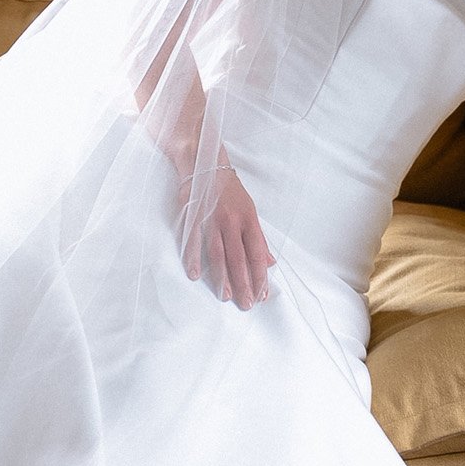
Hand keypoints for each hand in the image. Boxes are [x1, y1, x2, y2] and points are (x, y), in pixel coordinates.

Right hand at [181, 165, 275, 308]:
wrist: (205, 161)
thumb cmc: (229, 190)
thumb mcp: (249, 211)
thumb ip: (258, 238)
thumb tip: (270, 263)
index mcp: (248, 219)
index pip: (257, 252)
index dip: (260, 275)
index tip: (263, 294)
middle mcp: (232, 220)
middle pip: (239, 257)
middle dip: (244, 283)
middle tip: (247, 304)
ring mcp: (212, 218)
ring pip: (219, 253)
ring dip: (223, 277)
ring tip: (226, 296)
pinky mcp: (194, 214)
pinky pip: (194, 240)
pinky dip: (194, 258)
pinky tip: (196, 275)